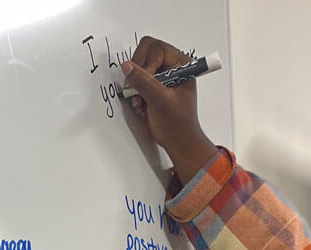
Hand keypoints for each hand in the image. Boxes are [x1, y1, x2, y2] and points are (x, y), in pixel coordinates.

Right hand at [122, 36, 216, 179]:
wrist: (177, 141)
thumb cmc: (179, 123)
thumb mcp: (161, 100)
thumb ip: (144, 82)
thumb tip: (128, 67)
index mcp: (182, 64)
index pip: (156, 47)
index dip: (148, 63)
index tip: (149, 82)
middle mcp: (171, 66)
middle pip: (144, 52)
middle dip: (138, 72)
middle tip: (141, 89)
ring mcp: (160, 75)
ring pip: (136, 66)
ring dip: (135, 85)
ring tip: (142, 100)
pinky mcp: (151, 85)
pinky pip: (134, 79)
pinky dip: (134, 92)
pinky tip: (142, 104)